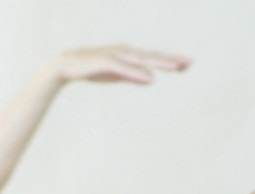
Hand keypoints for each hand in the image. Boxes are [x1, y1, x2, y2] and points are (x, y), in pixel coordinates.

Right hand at [45, 45, 189, 85]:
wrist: (65, 65)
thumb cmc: (91, 68)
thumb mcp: (116, 75)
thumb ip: (133, 76)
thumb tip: (151, 79)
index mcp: (128, 55)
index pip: (153, 58)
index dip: (170, 61)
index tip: (187, 65)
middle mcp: (125, 52)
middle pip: (152, 56)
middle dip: (171, 59)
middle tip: (190, 62)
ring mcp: (115, 56)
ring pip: (142, 60)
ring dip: (159, 63)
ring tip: (176, 67)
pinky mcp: (105, 63)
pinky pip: (124, 69)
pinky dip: (138, 73)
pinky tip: (150, 78)